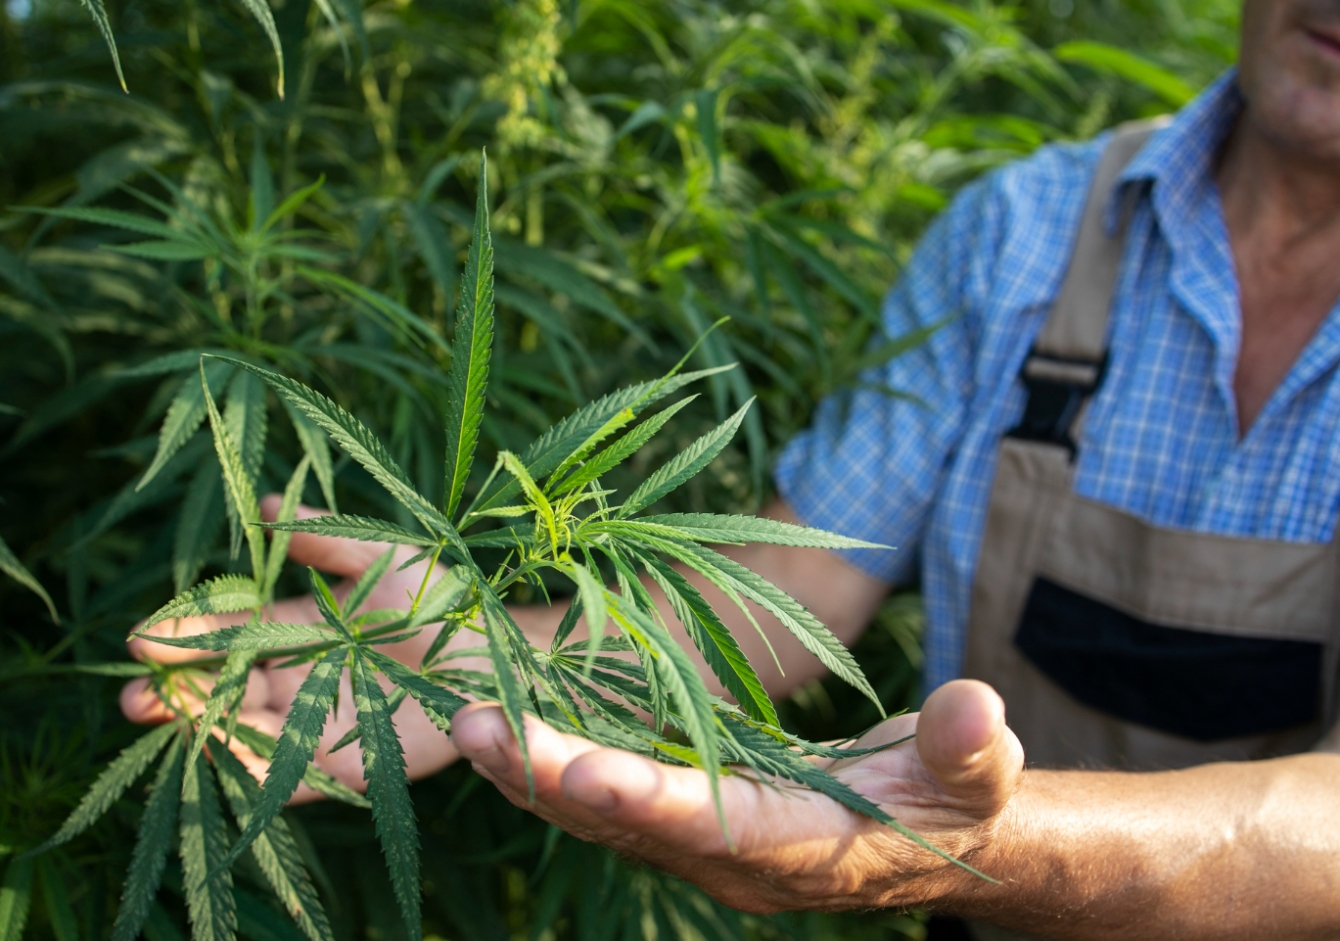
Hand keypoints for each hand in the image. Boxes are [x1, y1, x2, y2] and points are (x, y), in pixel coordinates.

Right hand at [120, 496, 469, 800]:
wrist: (501, 655)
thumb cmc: (446, 597)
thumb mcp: (382, 556)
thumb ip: (324, 537)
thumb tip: (263, 504)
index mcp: (303, 628)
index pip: (233, 633)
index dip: (188, 635)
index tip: (142, 637)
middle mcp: (302, 678)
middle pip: (227, 688)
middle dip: (178, 691)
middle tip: (135, 696)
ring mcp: (319, 723)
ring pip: (246, 731)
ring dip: (202, 729)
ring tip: (164, 722)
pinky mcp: (346, 768)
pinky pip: (288, 777)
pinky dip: (249, 773)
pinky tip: (216, 762)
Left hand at [450, 679, 1023, 913]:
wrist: (934, 834)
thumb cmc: (959, 797)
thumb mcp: (979, 771)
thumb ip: (972, 747)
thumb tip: (976, 708)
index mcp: (802, 848)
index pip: (719, 829)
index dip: (655, 804)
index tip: (586, 773)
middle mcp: (736, 858)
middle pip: (633, 825)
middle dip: (553, 780)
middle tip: (478, 729)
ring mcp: (705, 841)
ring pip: (603, 816)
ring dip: (532, 772)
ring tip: (466, 724)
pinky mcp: (689, 814)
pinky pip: (609, 796)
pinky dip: (552, 765)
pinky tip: (503, 729)